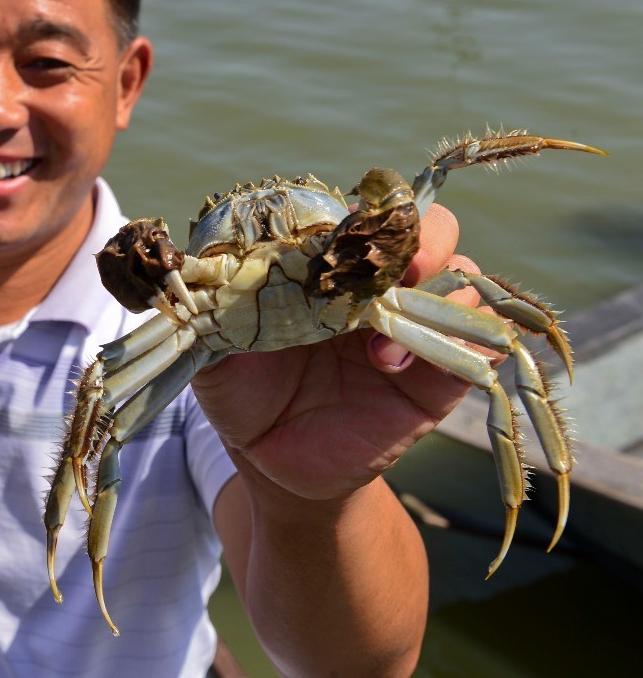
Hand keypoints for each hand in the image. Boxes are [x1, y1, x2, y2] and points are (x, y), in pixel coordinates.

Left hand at [192, 203, 480, 500]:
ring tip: (380, 340)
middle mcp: (377, 287)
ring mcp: (411, 327)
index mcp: (328, 266)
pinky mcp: (437, 377)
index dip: (362, 214)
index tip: (345, 229)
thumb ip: (213, 314)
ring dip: (436, 293)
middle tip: (395, 266)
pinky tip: (395, 363)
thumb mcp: (218, 352)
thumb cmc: (244, 394)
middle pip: (430, 229)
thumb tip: (196, 276)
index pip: (363, 216)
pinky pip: (480, 342)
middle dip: (422, 236)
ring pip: (462, 277)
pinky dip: (462, 339)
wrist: (270, 463)